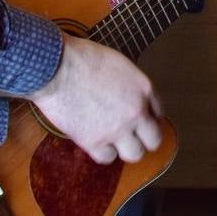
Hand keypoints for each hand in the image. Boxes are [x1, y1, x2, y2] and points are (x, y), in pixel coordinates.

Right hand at [29, 34, 162, 164]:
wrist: (57, 68)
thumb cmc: (83, 58)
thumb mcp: (119, 64)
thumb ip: (129, 84)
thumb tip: (128, 96)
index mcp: (143, 88)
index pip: (159, 111)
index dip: (149, 117)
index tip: (141, 119)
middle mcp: (136, 112)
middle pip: (154, 139)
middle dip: (145, 139)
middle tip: (133, 136)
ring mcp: (117, 129)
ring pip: (134, 154)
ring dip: (126, 149)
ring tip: (115, 142)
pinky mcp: (95, 142)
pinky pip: (107, 158)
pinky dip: (103, 152)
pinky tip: (97, 143)